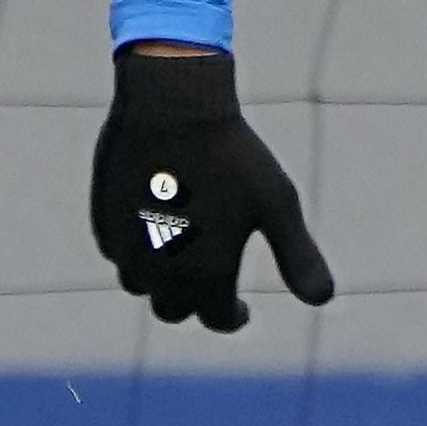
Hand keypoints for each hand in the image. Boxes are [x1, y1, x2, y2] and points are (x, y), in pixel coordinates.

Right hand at [90, 46, 332, 331]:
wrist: (172, 105)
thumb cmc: (232, 154)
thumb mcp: (277, 204)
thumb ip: (299, 257)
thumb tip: (323, 299)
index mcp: (205, 278)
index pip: (219, 320)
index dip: (234, 316)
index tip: (241, 309)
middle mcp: (159, 274)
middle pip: (174, 310)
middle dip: (195, 303)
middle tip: (210, 288)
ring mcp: (125, 250)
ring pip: (140, 286)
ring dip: (160, 283)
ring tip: (180, 262)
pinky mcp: (103, 223)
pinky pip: (119, 254)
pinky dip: (137, 253)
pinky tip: (154, 231)